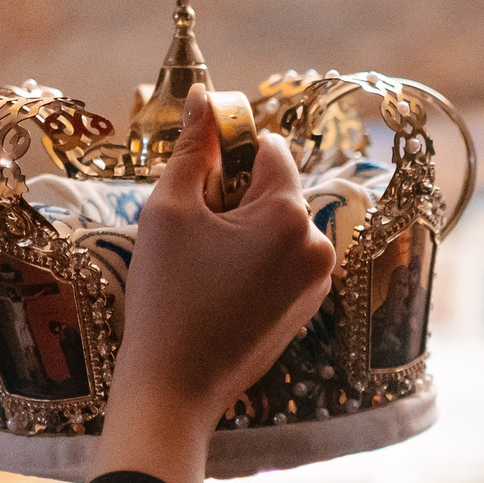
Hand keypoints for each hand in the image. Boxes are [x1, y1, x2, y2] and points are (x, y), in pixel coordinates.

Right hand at [94, 88, 336, 482]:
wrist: (177, 386)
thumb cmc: (166, 295)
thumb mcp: (170, 212)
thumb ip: (194, 149)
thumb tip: (206, 96)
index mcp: (288, 213)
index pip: (270, 149)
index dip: (231, 150)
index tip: (198, 171)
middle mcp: (316, 243)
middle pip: (276, 190)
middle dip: (236, 196)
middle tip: (192, 231)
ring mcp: (318, 280)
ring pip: (279, 227)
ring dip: (245, 230)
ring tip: (202, 265)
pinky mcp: (308, 308)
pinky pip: (284, 263)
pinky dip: (255, 262)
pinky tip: (218, 289)